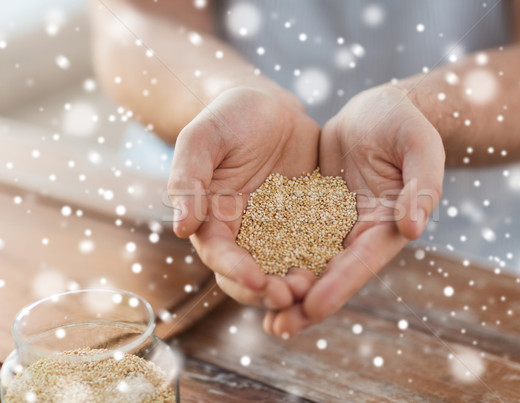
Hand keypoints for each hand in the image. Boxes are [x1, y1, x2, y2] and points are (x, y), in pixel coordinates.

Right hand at [168, 86, 318, 310]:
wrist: (269, 107)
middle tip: (291, 297)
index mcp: (214, 220)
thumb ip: (188, 179)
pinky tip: (338, 270)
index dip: (235, 271)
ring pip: (285, 269)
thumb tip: (180, 228)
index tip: (257, 281)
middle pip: (252, 275)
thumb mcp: (201, 139)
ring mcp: (278, 231)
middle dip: (268, 291)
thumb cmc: (227, 118)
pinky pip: (316, 246)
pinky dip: (324, 263)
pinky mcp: (308, 222)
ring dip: (296, 285)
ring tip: (315, 290)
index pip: (220, 255)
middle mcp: (245, 234)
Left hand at [264, 84, 444, 336]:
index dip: (338, 285)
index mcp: (386, 225)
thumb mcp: (419, 146)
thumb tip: (412, 227)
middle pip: (332, 275)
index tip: (312, 307)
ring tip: (263, 320)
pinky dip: (274, 259)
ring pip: (309, 265)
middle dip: (306, 304)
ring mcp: (334, 226)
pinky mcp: (311, 212)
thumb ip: (421, 186)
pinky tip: (250, 276)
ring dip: (287, 292)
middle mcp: (359, 234)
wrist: (377, 111)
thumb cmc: (404, 124)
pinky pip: (290, 239)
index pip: (362, 261)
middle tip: (278, 328)